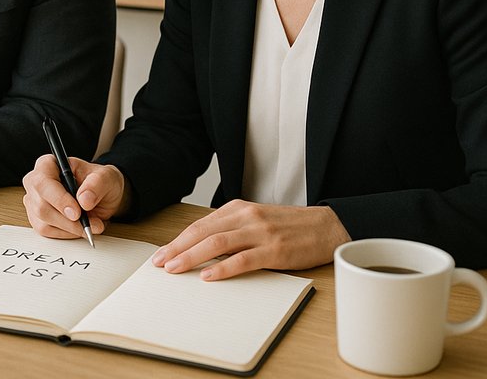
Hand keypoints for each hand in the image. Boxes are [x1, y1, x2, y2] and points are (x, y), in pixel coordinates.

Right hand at [22, 154, 129, 239]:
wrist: (103, 197)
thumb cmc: (100, 182)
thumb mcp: (106, 177)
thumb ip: (96, 185)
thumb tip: (84, 199)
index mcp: (48, 165)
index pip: (43, 182)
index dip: (58, 199)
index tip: (77, 212)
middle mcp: (37, 182)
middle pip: (41, 206)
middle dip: (67, 220)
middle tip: (88, 224)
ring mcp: (35, 202)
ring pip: (44, 222)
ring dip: (70, 229)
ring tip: (91, 225)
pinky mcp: (38, 219)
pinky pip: (48, 232)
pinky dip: (67, 234)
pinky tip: (79, 227)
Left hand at [152, 200, 350, 279]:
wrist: (327, 226)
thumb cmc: (289, 227)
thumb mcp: (255, 221)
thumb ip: (231, 231)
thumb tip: (202, 250)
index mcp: (238, 208)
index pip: (199, 225)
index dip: (178, 240)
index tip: (161, 253)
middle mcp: (246, 217)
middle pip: (202, 232)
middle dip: (177, 248)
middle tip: (160, 263)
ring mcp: (260, 232)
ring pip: (217, 243)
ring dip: (192, 257)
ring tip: (175, 269)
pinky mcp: (274, 250)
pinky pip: (243, 260)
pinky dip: (223, 268)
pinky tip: (208, 277)